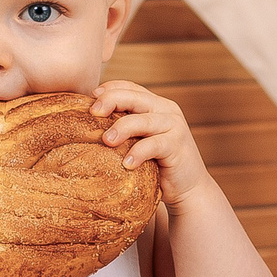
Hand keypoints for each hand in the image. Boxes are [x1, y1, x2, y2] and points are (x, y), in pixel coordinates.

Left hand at [93, 80, 212, 206]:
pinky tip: (127, 164)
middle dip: (111, 101)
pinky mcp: (178, 146)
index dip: (109, 89)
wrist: (189, 188)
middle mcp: (166, 110)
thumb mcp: (139, 141)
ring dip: (122, 128)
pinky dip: (139, 152)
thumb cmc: (157, 165)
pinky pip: (155, 145)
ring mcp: (175, 127)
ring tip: (107, 141)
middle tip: (93, 113)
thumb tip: (87, 125)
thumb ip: (124, 129)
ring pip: (144, 120)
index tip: (90, 99)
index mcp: (155, 105)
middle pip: (135, 97)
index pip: (130, 87)